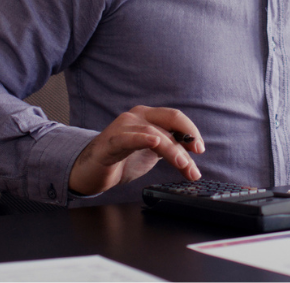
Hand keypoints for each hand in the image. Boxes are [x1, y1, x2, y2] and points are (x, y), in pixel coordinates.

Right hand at [69, 106, 204, 195]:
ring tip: (183, 165)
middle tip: (197, 156)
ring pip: (154, 133)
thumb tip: (193, 155)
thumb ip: (170, 149)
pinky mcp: (110, 143)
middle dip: (187, 138)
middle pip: (169, 120)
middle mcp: (136, 117)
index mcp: (147, 116)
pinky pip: (128, 138)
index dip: (191, 131)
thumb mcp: (152, 153)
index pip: (175, 117)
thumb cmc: (121, 160)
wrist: (90, 172)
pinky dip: (143, 139)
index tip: (200, 149)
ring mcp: (122, 127)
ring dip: (172, 150)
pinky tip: (154, 142)